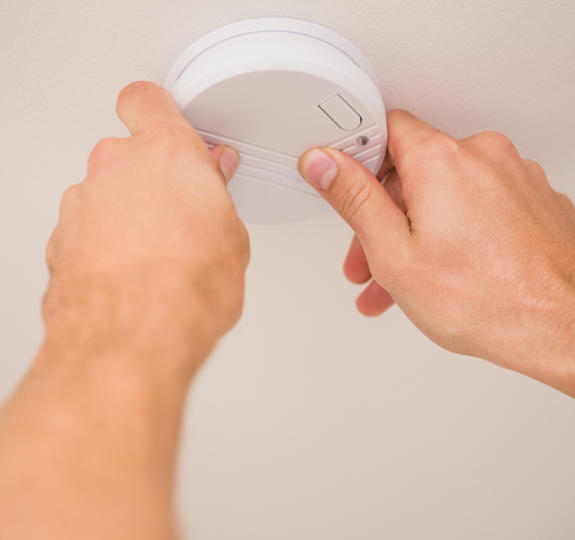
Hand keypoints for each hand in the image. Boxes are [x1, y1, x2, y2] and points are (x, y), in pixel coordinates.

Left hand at [43, 82, 248, 371]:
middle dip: (151, 178)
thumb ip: (216, 198)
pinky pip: (88, 229)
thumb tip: (212, 186)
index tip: (167, 123)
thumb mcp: (231, 238)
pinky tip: (132, 273)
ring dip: (127, 214)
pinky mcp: (60, 240)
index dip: (157, 110)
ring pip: (105, 195)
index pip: (147, 100)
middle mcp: (115, 168)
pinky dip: (106, 243)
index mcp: (166, 153)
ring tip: (158, 255)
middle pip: (128, 155)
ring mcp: (82, 204)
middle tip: (178, 210)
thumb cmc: (184, 289)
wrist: (132, 338)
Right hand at [299, 110, 574, 394]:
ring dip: (416, 232)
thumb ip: (354, 199)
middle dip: (384, 216)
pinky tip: (444, 270)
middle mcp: (483, 157)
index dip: (358, 158)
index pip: (385, 129)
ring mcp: (514, 178)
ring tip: (402, 281)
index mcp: (441, 161)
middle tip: (369, 258)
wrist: (561, 329)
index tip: (346, 183)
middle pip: (413, 172)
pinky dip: (454, 231)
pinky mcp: (531, 200)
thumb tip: (324, 164)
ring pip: (444, 195)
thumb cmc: (487, 300)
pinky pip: (477, 207)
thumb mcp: (395, 253)